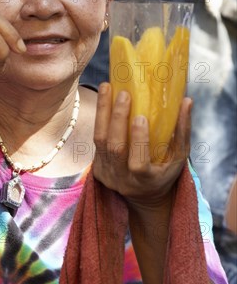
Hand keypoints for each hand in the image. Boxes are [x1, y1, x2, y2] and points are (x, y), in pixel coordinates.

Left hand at [93, 83, 191, 208]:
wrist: (143, 196)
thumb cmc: (165, 171)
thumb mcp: (179, 157)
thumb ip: (183, 131)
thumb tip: (187, 100)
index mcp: (144, 181)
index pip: (138, 163)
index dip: (138, 141)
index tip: (141, 117)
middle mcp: (122, 180)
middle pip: (114, 147)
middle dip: (117, 118)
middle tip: (123, 94)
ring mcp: (107, 174)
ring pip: (99, 140)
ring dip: (102, 111)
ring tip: (106, 87)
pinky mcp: (97, 167)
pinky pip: (96, 140)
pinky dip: (99, 118)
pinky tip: (103, 98)